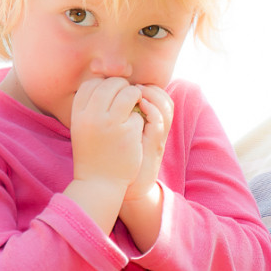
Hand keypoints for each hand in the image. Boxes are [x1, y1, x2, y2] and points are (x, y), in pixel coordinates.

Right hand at [69, 77, 143, 187]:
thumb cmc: (92, 154)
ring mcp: (110, 124)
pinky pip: (138, 113)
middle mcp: (92, 116)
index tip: (109, 93)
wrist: (99, 183)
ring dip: (135, 96)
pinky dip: (138, 118)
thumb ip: (90, 108)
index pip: (89, 85)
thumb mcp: (83, 128)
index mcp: (78, 115)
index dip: (102, 84)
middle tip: (127, 94)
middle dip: (122, 86)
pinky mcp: (128, 132)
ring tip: (136, 103)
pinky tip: (134, 129)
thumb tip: (104, 83)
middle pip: (110, 84)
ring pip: (128, 93)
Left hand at [124, 85, 172, 201]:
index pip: (157, 95)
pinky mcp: (156, 145)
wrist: (121, 187)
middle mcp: (156, 128)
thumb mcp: (117, 134)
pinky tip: (140, 104)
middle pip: (164, 97)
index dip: (146, 86)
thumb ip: (117, 116)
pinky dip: (152, 109)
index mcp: (148, 124)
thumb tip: (104, 94)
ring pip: (166, 105)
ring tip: (138, 91)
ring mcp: (157, 136)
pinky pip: (160, 121)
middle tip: (133, 85)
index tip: (128, 83)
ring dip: (152, 94)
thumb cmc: (115, 160)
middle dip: (150, 87)